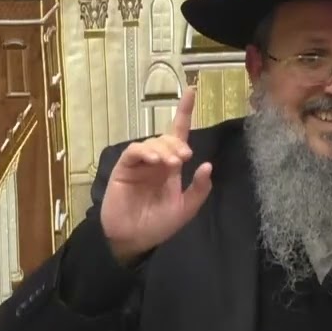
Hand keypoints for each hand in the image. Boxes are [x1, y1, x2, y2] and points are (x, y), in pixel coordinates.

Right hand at [100, 87, 212, 263]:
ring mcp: (139, 164)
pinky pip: (134, 151)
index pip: (179, 134)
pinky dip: (146, 151)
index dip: (184, 112)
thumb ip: (198, 189)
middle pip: (167, 138)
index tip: (191, 90)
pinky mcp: (124, 169)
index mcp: (171, 168)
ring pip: (152, 142)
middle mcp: (155, 162)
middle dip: (177, 142)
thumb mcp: (185, 209)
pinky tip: (155, 161)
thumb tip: (207, 165)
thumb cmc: (158, 225)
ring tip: (171, 163)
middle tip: (183, 158)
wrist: (134, 240)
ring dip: (164, 148)